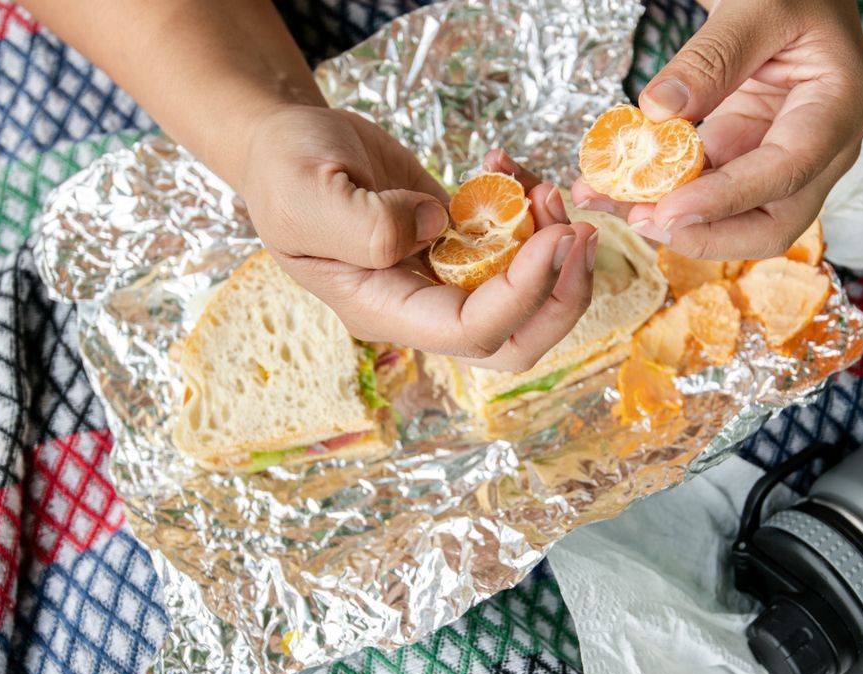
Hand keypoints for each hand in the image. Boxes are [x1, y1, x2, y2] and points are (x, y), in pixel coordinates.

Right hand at [242, 105, 595, 370]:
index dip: (522, 295)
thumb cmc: (283, 169)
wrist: (283, 143)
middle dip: (562, 295)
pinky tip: (508, 162)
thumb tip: (438, 228)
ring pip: (527, 294)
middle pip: (516, 339)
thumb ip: (365, 224)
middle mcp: (420, 304)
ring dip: (554, 247)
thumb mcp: (305, 191)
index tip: (553, 237)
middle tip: (579, 231)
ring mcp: (444, 274)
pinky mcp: (459, 240)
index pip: (471, 332)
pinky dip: (529, 208)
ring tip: (546, 187)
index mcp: (382, 309)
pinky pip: (515, 243)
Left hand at [572, 0, 862, 261]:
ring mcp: (784, 155)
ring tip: (607, 199)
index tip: (669, 212)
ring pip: (732, 214)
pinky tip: (615, 184)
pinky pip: (706, 186)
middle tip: (640, 220)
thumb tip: (659, 110)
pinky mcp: (747, 153)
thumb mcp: (757, 6)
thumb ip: (711, 58)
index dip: (727, 200)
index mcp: (839, 107)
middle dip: (704, 232)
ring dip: (671, 216)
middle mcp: (822, 146)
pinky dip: (663, 190)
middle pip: (772, 221)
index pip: (787, 172)